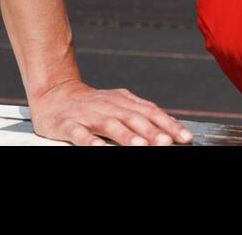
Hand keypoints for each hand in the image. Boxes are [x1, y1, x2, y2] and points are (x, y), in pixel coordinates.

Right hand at [29, 80, 193, 145]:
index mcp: (125, 102)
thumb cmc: (93, 104)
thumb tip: (168, 129)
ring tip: (140, 146)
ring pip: (110, 125)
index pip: (152, 112)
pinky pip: (79, 134)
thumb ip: (141, 115)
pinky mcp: (68, 124)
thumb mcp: (119, 104)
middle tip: (166, 143)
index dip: (169, 125)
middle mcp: (109, 106)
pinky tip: (97, 148)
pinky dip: (89, 141)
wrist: (56, 94)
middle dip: (152, 132)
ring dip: (126, 136)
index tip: (185, 138)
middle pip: (134, 118)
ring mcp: (88, 115)